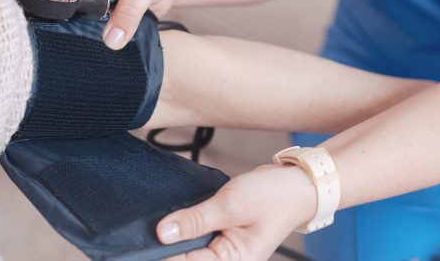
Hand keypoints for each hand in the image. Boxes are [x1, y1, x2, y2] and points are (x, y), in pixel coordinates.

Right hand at [0, 0, 181, 49]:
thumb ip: (129, 12)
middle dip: (21, 12)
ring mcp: (92, 8)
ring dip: (44, 33)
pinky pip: (83, 35)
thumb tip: (111, 42)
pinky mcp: (104, 24)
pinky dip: (71, 45)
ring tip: (16, 55)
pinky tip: (59, 64)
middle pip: (46, 1)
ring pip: (62, 21)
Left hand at [156, 165, 315, 259]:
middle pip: (187, 259)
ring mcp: (225, 254)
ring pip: (190, 251)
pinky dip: (189, 229)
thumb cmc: (273, 197)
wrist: (294, 185)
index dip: (163, 253)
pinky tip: (183, 220)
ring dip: (179, 237)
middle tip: (161, 225)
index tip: (144, 240)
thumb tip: (163, 234)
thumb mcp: (230, 205)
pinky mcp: (222, 242)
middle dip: (171, 244)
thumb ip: (195, 220)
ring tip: (176, 220)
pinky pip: (198, 242)